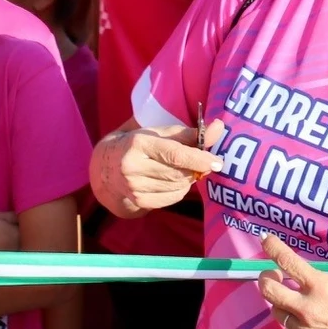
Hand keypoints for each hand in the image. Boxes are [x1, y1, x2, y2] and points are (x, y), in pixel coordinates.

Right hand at [90, 124, 221, 217]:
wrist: (108, 166)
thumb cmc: (141, 145)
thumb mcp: (161, 133)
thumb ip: (191, 133)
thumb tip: (219, 128)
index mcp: (139, 144)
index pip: (174, 154)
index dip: (199, 159)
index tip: (217, 162)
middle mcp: (132, 167)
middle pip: (179, 173)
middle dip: (196, 168)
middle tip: (203, 162)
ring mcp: (134, 187)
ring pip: (178, 187)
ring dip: (188, 179)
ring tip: (183, 169)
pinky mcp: (138, 201)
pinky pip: (172, 198)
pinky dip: (180, 190)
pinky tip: (173, 180)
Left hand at [256, 235, 327, 328]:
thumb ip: (317, 281)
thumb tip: (294, 278)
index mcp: (321, 286)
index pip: (287, 261)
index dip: (272, 247)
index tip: (265, 239)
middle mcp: (309, 308)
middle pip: (268, 290)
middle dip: (266, 279)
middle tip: (273, 276)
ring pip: (277, 313)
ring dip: (285, 305)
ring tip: (299, 305)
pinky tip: (303, 326)